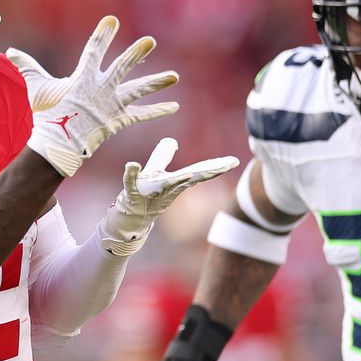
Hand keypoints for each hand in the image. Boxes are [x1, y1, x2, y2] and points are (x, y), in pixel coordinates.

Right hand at [7, 16, 178, 176]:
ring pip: (138, 91)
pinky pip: (141, 115)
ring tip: (174, 76)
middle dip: (136, 54)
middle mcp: (101, 89)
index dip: (102, 35)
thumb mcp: (36, 87)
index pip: (93, 51)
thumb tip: (10, 51)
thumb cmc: (46, 114)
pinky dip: (158, 111)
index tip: (112, 20)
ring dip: (157, 82)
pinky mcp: (119, 120)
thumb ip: (27, 66)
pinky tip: (174, 106)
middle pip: (122, 68)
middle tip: (150, 41)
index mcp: (83, 78)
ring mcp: (112, 105)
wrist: (58, 143)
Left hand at [98, 138, 238, 255]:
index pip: (197, 172)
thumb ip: (162, 156)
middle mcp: (165, 188)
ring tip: (189, 173)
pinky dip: (131, 174)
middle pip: (190, 178)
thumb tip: (172, 140)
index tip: (234, 161)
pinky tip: (131, 164)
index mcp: (174, 182)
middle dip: (208, 171)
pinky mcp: (131, 196)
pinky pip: (130, 183)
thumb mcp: (153, 172)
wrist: (126, 221)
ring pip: (164, 183)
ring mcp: (149, 192)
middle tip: (228, 165)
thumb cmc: (142, 196)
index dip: (216, 166)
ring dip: (177, 179)